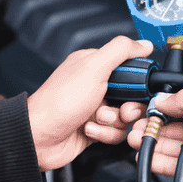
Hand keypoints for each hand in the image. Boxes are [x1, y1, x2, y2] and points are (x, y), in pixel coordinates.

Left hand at [27, 36, 153, 170]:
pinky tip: (89, 129)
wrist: (38, 138)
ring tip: (97, 119)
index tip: (136, 89)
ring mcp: (96, 108)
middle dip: (129, 106)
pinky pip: (116, 132)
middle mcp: (97, 85)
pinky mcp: (96, 128)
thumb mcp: (94, 68)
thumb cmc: (59, 102)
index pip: (131, 68)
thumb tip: (143, 43)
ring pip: (126, 117)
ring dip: (114, 121)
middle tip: (120, 109)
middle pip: (133, 96)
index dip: (138, 81)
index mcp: (95, 65)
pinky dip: (105, 133)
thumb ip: (121, 51)